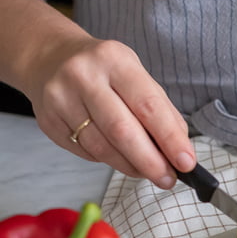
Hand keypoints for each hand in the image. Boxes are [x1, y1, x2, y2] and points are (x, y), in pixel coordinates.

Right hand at [0, 0, 195, 189]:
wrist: (49, 58)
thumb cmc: (105, 73)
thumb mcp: (137, 77)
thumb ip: (162, 112)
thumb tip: (182, 152)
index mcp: (115, 60)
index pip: (148, 106)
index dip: (170, 139)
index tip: (186, 162)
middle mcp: (84, 76)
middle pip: (123, 131)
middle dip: (151, 162)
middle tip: (168, 179)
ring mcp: (61, 98)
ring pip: (103, 148)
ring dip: (131, 167)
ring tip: (147, 171)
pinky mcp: (48, 120)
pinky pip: (86, 152)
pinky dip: (108, 160)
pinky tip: (119, 157)